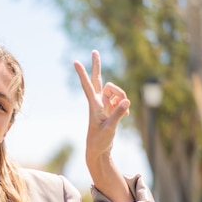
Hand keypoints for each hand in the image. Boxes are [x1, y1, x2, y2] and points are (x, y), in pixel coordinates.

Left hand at [73, 50, 129, 164]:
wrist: (99, 150)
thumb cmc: (100, 141)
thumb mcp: (110, 128)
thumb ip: (118, 114)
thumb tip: (127, 101)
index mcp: (93, 105)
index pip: (87, 86)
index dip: (82, 74)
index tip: (75, 62)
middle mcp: (98, 102)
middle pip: (98, 79)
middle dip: (97, 66)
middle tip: (94, 51)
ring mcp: (104, 104)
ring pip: (117, 91)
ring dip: (123, 98)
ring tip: (124, 112)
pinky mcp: (111, 108)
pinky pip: (122, 101)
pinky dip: (125, 107)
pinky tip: (126, 116)